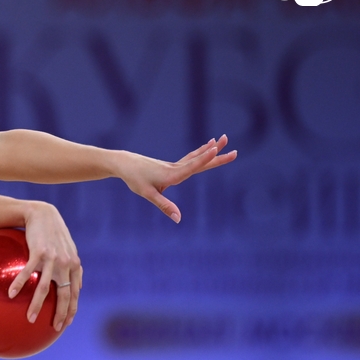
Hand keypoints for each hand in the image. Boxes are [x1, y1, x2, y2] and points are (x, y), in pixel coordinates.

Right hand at [8, 202, 81, 331]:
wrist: (42, 213)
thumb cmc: (53, 232)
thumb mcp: (68, 249)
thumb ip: (73, 267)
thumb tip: (78, 287)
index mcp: (74, 265)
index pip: (75, 293)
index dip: (72, 309)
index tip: (67, 323)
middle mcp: (66, 264)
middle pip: (64, 295)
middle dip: (60, 314)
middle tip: (54, 328)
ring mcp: (52, 259)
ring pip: (44, 288)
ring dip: (37, 306)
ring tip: (30, 318)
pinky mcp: (38, 253)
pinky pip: (27, 273)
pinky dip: (19, 284)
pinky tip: (11, 294)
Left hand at [117, 135, 236, 222]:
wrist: (125, 164)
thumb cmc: (135, 179)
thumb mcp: (148, 194)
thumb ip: (164, 206)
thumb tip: (178, 219)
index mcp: (171, 174)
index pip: (191, 166)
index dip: (204, 157)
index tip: (216, 148)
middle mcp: (175, 168)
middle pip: (199, 161)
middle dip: (217, 156)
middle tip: (235, 150)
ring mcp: (174, 165)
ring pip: (196, 157)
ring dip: (210, 149)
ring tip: (224, 139)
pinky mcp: (172, 165)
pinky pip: (190, 158)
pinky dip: (200, 153)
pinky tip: (206, 147)